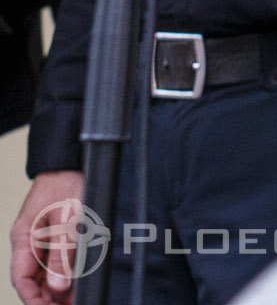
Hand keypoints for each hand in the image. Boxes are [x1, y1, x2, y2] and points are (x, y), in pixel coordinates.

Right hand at [10, 174, 83, 304]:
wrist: (70, 165)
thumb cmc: (66, 186)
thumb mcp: (68, 221)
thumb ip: (62, 255)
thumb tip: (57, 288)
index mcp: (23, 239)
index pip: (21, 279)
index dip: (33, 299)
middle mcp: (28, 243)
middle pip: (32, 280)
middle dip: (47, 298)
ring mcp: (39, 241)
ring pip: (43, 274)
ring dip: (56, 290)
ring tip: (74, 301)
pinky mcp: (52, 237)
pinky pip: (53, 263)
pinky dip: (63, 275)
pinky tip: (75, 287)